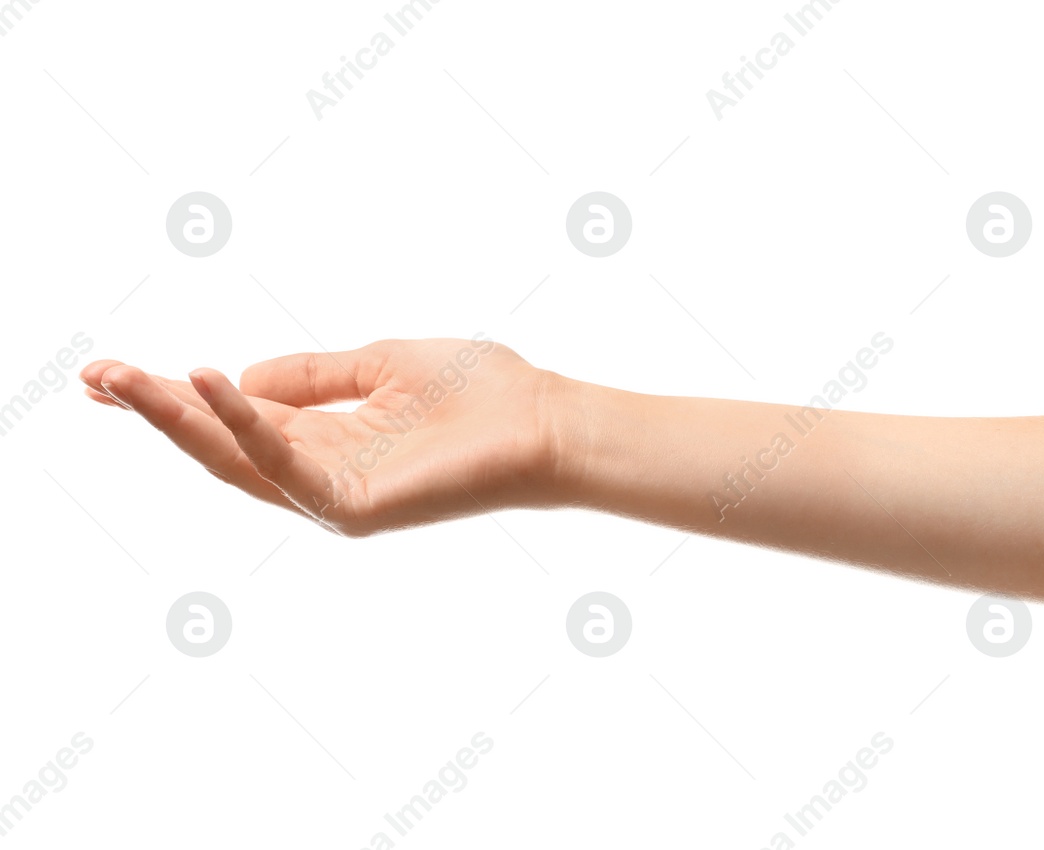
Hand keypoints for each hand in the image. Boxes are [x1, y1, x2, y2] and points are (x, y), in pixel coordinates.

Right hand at [80, 337, 570, 535]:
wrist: (547, 422)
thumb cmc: (483, 393)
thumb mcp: (383, 363)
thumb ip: (313, 376)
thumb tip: (236, 378)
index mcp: (329, 441)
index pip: (235, 422)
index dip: (176, 398)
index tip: (114, 372)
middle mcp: (322, 475)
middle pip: (219, 447)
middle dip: (154, 412)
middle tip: (92, 378)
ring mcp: (335, 496)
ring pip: (234, 462)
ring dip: (174, 419)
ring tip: (123, 379)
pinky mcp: (353, 508)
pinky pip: (281, 465)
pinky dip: (240, 424)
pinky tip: (205, 382)